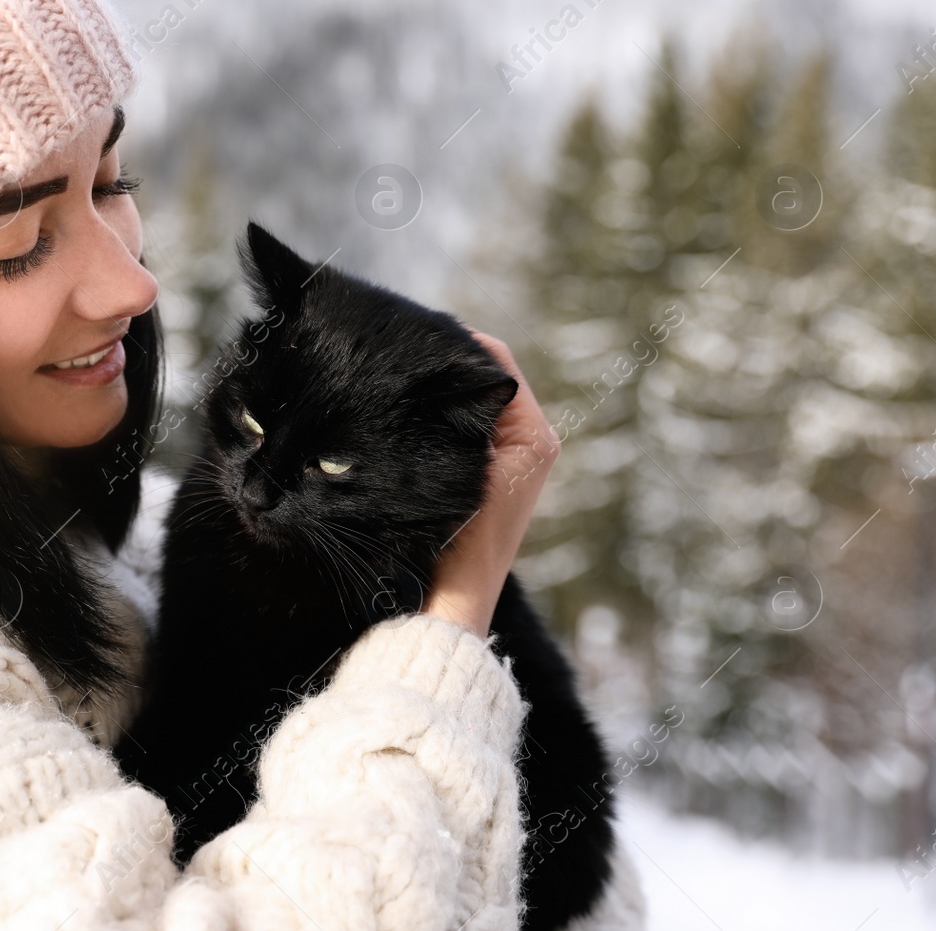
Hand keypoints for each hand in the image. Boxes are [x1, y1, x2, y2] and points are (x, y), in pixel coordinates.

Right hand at [420, 332, 559, 635]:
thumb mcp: (464, 469)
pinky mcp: (487, 472)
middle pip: (487, 378)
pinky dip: (441, 413)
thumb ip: (467, 415)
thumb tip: (449, 363)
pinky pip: (465, 425)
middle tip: (402, 352)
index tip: (416, 334)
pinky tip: (408, 411)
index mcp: (534, 435)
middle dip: (450, 364)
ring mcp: (509, 458)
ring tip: (401, 376)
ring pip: (473, 401)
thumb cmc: (460, 543)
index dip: (459, 343)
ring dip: (443, 389)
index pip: (497, 364)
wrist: (450, 602)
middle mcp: (530, 441)